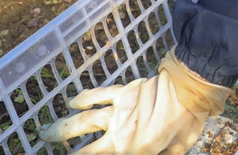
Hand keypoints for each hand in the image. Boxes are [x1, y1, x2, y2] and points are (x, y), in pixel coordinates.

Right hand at [39, 52, 231, 154]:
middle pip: (86, 146)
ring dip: (64, 127)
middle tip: (47, 146)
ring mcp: (118, 110)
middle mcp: (119, 132)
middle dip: (66, 149)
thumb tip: (151, 154)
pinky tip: (72, 101)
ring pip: (84, 121)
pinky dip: (84, 97)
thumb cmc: (188, 122)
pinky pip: (99, 94)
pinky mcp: (122, 90)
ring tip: (46, 133)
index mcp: (132, 150)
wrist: (191, 88)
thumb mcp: (177, 150)